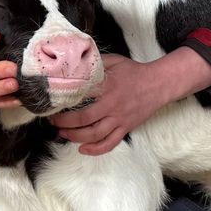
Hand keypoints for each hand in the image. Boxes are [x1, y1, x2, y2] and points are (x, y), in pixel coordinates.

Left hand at [50, 48, 210, 155]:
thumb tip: (75, 62)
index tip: (52, 101)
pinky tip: (83, 149)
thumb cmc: (134, 72)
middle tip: (53, 120)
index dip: (64, 100)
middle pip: (83, 119)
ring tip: (63, 133)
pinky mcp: (125, 128)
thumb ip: (95, 63)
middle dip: (64, 122)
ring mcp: (119, 119)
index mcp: (107, 86)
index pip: (81, 95)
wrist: (158, 84)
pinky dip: (95, 150)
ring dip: (75, 137)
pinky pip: (110, 143)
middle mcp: (112, 105)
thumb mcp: (114, 61)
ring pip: (94, 134)